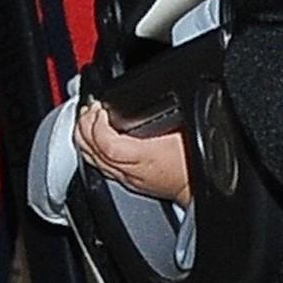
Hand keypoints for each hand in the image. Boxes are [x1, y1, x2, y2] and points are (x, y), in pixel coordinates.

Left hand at [75, 97, 193, 204]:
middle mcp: (129, 170)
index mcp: (143, 156)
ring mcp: (125, 177)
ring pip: (92, 159)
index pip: (106, 143)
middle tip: (90, 108)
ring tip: (87, 120)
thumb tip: (154, 94)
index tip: (100, 106)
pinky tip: (93, 140)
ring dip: (85, 137)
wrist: (198, 188)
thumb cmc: (194, 164)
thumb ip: (166, 112)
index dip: (97, 123)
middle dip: (85, 126)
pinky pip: (100, 166)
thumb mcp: (186, 129)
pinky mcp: (126, 181)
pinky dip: (91, 149)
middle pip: (92, 151)